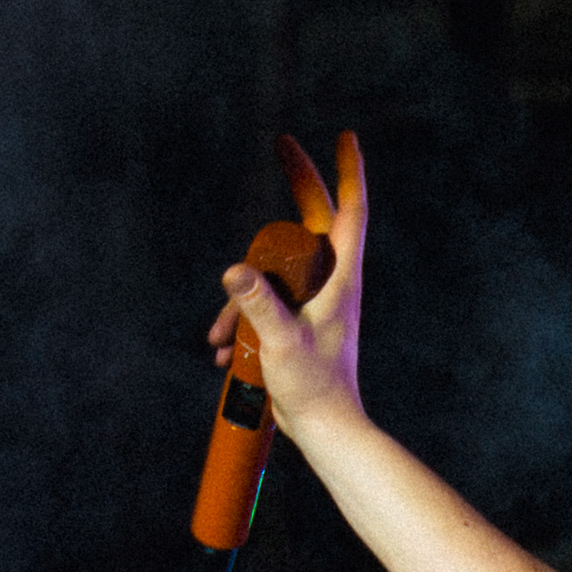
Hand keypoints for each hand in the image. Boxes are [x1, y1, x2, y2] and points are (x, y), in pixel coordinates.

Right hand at [206, 132, 367, 444]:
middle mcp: (331, 284)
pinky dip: (243, 321)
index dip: (348, 174)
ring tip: (222, 336)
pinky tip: (225, 350)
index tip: (345, 138)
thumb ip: (258, 305)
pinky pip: (267, 302)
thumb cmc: (315, 391)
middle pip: (309, 223)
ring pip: (277, 269)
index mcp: (340, 280)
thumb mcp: (281, 343)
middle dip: (294, 188)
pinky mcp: (299, 322)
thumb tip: (235, 271)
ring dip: (244, 295)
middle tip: (283, 144)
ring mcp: (314, 302)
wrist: (325, 433)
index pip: (349, 213)